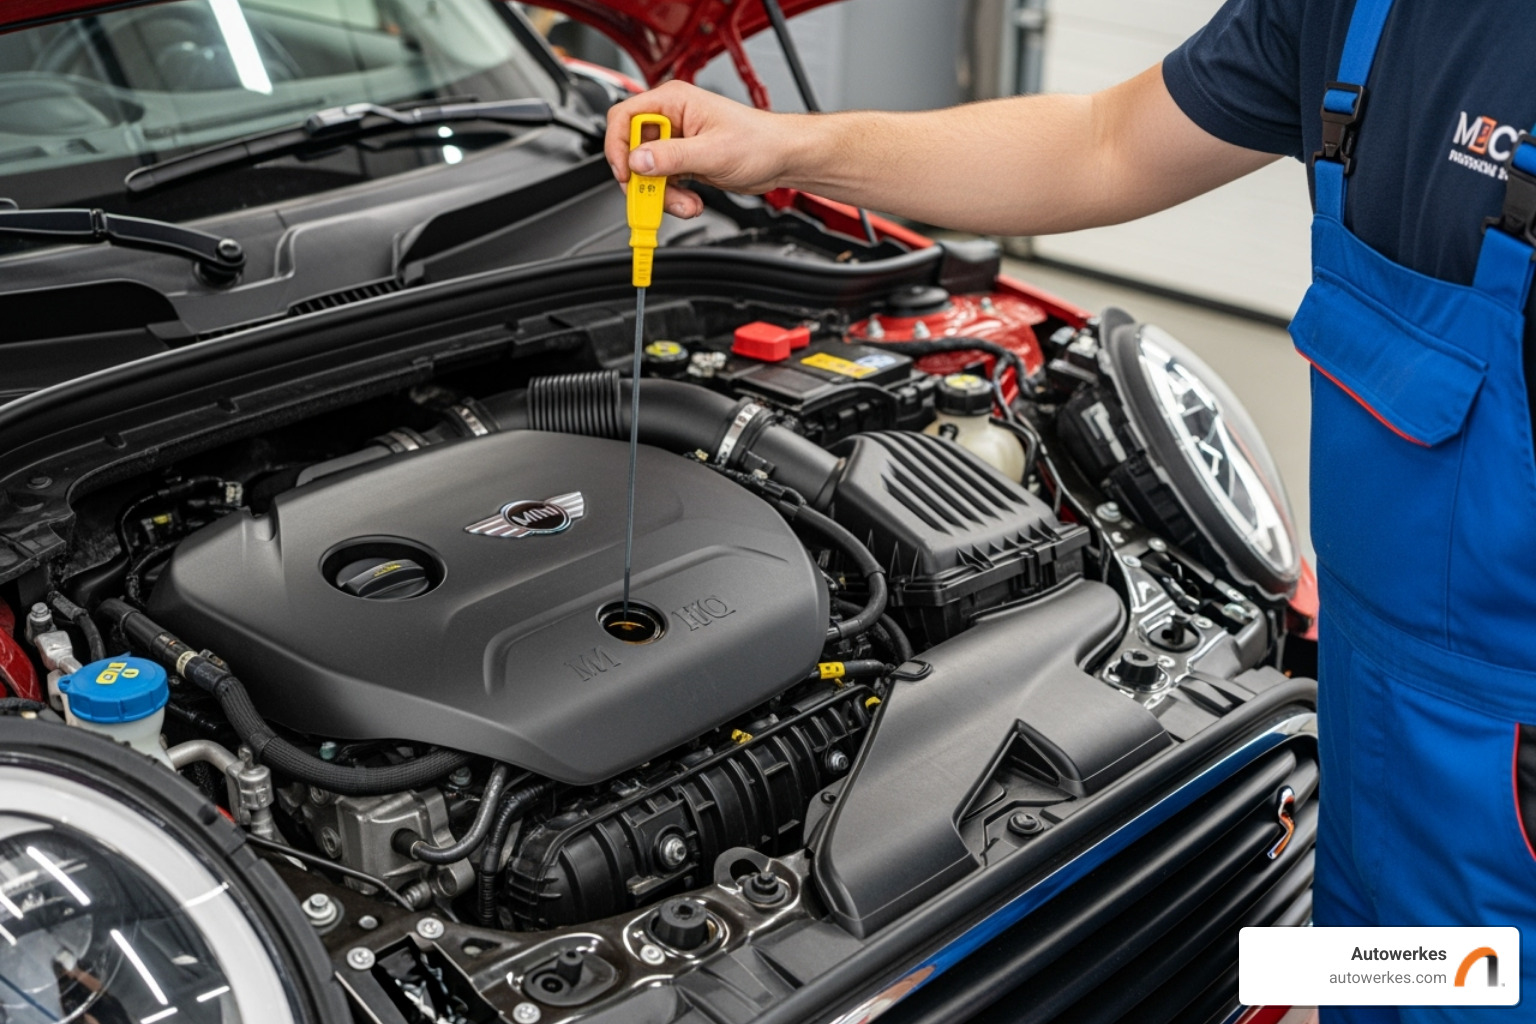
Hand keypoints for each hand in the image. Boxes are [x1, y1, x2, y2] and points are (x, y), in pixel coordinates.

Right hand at [604, 81, 809, 218]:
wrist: (782, 159)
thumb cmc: (759, 142)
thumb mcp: (712, 151)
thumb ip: (671, 157)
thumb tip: (638, 161)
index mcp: (673, 102)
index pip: (624, 117)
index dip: (618, 147)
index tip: (626, 173)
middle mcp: (671, 120)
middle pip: (632, 150)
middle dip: (643, 180)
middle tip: (654, 198)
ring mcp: (676, 143)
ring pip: (646, 173)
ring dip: (662, 195)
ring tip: (686, 204)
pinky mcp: (683, 162)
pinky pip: (663, 184)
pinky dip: (673, 199)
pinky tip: (692, 202)